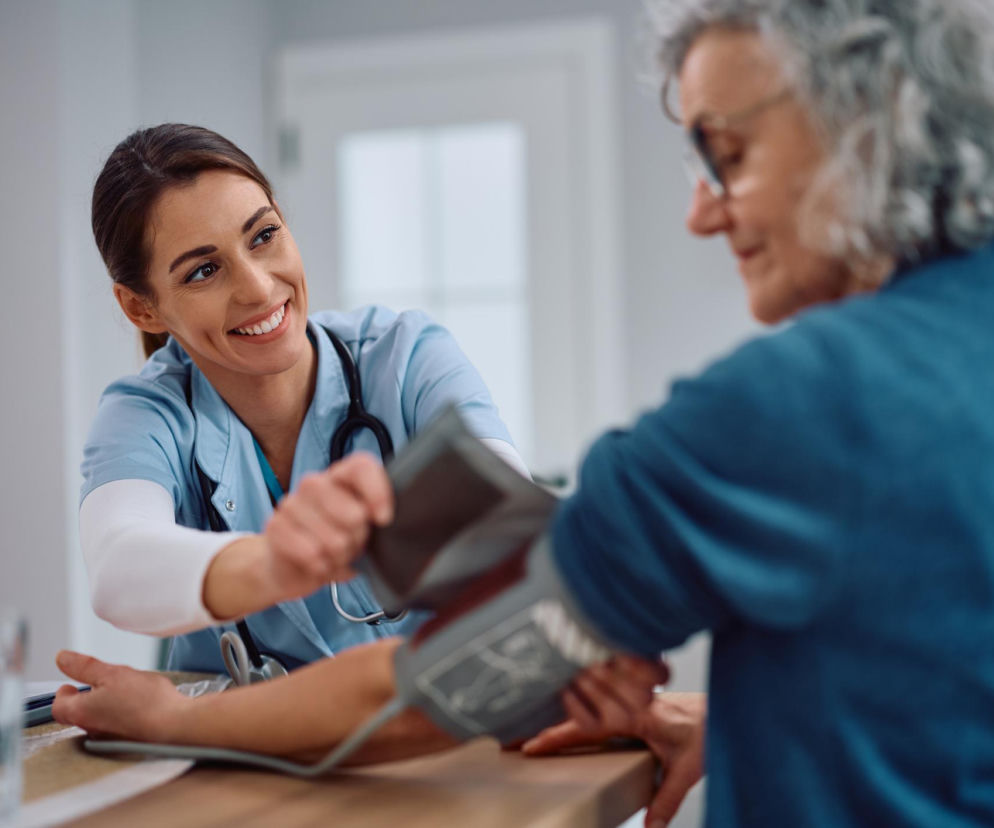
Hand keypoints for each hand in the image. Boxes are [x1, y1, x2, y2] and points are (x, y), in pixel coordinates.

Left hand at [51, 650, 189, 741]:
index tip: (72, 683)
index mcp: (82, 712)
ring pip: (99, 718)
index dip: (64, 692)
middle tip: (103, 682)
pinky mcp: (125, 743)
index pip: (58, 706)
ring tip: (127, 692)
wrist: (175, 725)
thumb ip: (85, 666)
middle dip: (88, 696)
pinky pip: (116, 726)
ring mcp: (109, 739)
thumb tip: (62, 658)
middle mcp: (91, 730)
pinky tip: (139, 706)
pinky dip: (122, 715)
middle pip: (79, 712)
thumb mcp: (113, 673)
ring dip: (106, 705)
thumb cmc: (145, 701)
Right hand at [263, 452, 393, 599]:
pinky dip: (321, 567)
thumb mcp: (362, 528)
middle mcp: (314, 484)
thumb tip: (385, 518)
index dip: (377, 492)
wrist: (290, 567)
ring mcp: (291, 503)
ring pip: (334, 540)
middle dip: (358, 539)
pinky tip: (317, 563)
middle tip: (351, 543)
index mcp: (340, 477)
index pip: (361, 466)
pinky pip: (311, 553)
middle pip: (354, 513)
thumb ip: (376, 516)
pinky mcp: (275, 526)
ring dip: (339, 557)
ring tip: (332, 555)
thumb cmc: (333, 542)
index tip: (383, 519)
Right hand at [523, 681, 705, 826]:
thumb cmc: (712, 727)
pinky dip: (582, 715)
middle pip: (579, 712)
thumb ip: (667, 799)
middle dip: (547, 725)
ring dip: (562, 716)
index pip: (587, 725)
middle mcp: (630, 704)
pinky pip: (603, 708)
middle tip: (518, 738)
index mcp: (637, 714)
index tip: (532, 746)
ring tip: (536, 732)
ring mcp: (634, 702)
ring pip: (588, 706)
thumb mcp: (689, 769)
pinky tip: (574, 727)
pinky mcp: (641, 705)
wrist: (730, 708)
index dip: (557, 735)